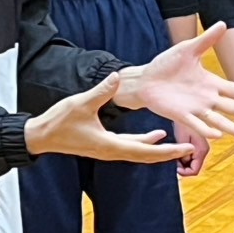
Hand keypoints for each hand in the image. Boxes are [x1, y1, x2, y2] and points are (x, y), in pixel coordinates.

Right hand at [25, 74, 192, 162]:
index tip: (186, 148)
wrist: (41, 136)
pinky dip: (146, 143)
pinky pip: (131, 147)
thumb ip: (101, 91)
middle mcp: (113, 152)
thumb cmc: (59, 122)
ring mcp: (109, 150)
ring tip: (180, 144)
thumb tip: (117, 76)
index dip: (167, 150)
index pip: (145, 152)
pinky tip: (156, 135)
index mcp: (110, 145)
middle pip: (147, 156)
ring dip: (160, 149)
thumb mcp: (80, 103)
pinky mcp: (105, 145)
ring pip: (141, 152)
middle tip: (192, 148)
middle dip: (170, 153)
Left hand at [115, 22, 233, 140]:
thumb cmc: (166, 65)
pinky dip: (206, 130)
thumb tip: (223, 23)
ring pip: (219, 121)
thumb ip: (206, 40)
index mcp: (211, 84)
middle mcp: (207, 99)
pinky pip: (196, 124)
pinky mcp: (180, 115)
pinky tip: (218, 135)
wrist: (145, 79)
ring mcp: (195, 109)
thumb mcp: (188, 50)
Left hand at [173, 120, 210, 176]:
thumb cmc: (182, 122)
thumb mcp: (182, 137)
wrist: (184, 111)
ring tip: (174, 153)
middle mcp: (204, 150)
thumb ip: (184, 152)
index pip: (194, 170)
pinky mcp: (197, 146)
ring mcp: (201, 148)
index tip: (174, 167)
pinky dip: (183, 157)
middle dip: (183, 167)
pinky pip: (191, 157)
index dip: (184, 172)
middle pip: (193, 168)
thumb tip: (185, 164)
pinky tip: (177, 150)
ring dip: (182, 162)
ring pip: (192, 163)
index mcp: (202, 150)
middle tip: (173, 160)